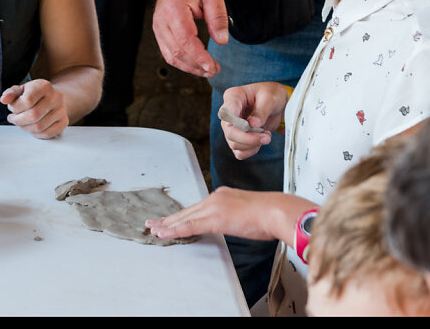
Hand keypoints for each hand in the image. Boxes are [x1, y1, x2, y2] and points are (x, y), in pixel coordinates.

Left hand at [0, 78, 67, 138]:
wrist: (53, 98)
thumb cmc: (33, 95)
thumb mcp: (21, 90)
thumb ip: (11, 94)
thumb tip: (4, 100)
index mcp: (44, 86)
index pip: (27, 101)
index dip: (15, 108)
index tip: (12, 108)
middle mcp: (56, 97)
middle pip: (33, 115)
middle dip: (18, 120)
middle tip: (13, 119)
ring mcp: (62, 110)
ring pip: (39, 127)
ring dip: (25, 128)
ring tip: (21, 123)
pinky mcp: (64, 122)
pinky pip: (47, 134)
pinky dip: (35, 134)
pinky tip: (31, 128)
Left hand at [146, 186, 281, 241]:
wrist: (276, 211)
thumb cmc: (269, 215)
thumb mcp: (246, 213)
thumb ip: (234, 216)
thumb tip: (231, 224)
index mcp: (222, 195)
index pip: (196, 208)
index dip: (181, 216)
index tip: (169, 220)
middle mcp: (215, 197)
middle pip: (186, 211)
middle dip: (168, 219)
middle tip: (153, 224)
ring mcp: (214, 206)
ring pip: (184, 218)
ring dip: (167, 225)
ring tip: (154, 230)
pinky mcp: (215, 218)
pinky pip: (190, 226)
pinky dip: (175, 230)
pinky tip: (165, 233)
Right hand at [152, 0, 229, 77]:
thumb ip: (218, 17)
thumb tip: (222, 40)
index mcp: (175, 11)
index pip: (186, 41)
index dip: (200, 57)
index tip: (213, 66)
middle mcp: (162, 21)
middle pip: (177, 52)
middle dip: (197, 66)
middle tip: (215, 70)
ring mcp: (158, 27)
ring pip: (171, 56)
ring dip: (189, 67)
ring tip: (207, 70)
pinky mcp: (159, 31)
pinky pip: (168, 52)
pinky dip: (182, 61)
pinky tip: (196, 64)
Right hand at [220, 82, 288, 158]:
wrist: (276, 104)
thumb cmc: (271, 95)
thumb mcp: (270, 98)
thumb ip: (262, 110)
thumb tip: (253, 124)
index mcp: (233, 96)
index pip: (227, 112)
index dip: (235, 122)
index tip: (249, 126)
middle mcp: (229, 113)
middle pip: (230, 132)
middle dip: (249, 138)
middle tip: (266, 136)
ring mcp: (231, 127)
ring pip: (234, 144)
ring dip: (253, 144)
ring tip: (266, 135)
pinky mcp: (237, 139)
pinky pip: (239, 152)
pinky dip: (251, 150)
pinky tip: (260, 141)